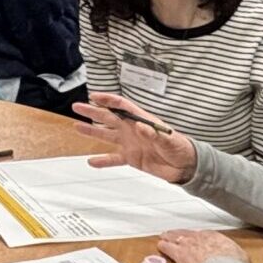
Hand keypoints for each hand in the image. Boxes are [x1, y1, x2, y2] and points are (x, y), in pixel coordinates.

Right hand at [72, 92, 194, 181]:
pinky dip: (102, 160)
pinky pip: (113, 158)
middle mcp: (132, 130)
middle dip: (93, 111)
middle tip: (78, 107)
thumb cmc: (180, 147)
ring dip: (93, 131)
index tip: (94, 96)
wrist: (184, 166)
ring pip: (107, 135)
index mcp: (141, 120)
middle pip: (109, 118)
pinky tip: (92, 161)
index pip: (122, 106)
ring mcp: (130, 143)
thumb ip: (153, 133)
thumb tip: (140, 127)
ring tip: (78, 127)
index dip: (108, 100)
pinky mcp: (131, 158)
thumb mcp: (168, 139)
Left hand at [157, 228, 247, 262]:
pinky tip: (161, 246)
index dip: (198, 238)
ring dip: (170, 238)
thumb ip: (235, 258)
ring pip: (176, 238)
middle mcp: (202, 238)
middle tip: (175, 235)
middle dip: (181, 234)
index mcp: (216, 238)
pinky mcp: (181, 255)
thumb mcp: (240, 259)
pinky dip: (164, 247)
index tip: (196, 241)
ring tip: (165, 237)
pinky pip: (169, 248)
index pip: (204, 235)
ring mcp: (190, 245)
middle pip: (188, 234)